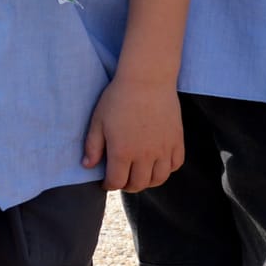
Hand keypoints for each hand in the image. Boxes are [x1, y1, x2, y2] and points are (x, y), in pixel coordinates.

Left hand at [83, 74, 182, 190]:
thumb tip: (88, 166)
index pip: (117, 181)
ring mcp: (164, 150)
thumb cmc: (118, 98)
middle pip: (138, 184)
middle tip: (122, 179)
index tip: (106, 181)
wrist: (147, 80)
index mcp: (122, 151)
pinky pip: (175, 165)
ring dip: (147, 181)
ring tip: (139, 174)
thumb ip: (92, 146)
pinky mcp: (177, 141)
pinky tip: (157, 163)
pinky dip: (166, 169)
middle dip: (127, 185)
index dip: (109, 185)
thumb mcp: (98, 120)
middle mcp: (145, 155)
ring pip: (159, 179)